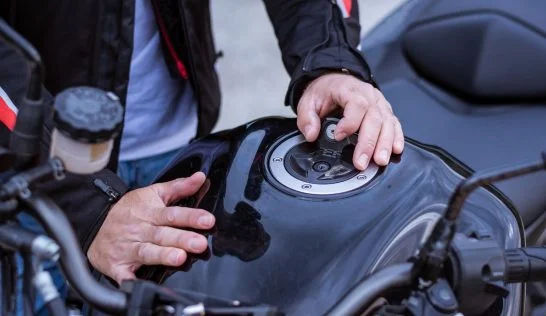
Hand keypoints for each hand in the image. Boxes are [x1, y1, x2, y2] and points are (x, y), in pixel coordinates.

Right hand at [87, 172, 214, 283]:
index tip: (208, 220)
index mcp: (151, 213)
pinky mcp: (118, 266)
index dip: (191, 217)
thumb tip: (201, 177)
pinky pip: (124, 275)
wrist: (93, 224)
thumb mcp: (152, 194)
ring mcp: (128, 248)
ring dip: (163, 255)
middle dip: (182, 239)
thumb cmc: (129, 211)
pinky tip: (140, 284)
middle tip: (200, 243)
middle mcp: (141, 230)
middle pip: (163, 234)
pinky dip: (130, 281)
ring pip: (147, 252)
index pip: (173, 214)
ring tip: (179, 258)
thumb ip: (178, 187)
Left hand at [297, 73, 403, 169]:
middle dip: (369, 143)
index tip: (339, 136)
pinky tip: (395, 149)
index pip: (356, 105)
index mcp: (349, 89)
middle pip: (374, 118)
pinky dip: (396, 137)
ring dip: (384, 144)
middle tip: (361, 162)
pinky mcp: (385, 111)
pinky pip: (394, 123)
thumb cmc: (325, 91)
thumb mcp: (308, 101)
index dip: (349, 122)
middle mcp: (368, 95)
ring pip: (387, 123)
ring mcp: (379, 103)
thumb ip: (307, 118)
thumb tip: (311, 134)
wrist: (334, 80)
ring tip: (379, 161)